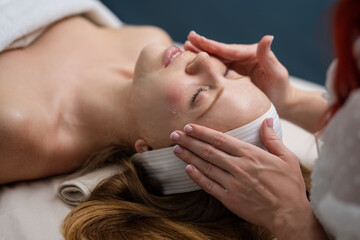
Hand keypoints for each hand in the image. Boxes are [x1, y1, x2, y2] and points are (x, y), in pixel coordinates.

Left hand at [170, 120, 320, 238]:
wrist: (289, 214)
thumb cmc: (289, 185)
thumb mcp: (287, 158)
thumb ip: (272, 139)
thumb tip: (266, 120)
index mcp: (251, 155)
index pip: (220, 139)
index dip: (202, 133)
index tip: (189, 127)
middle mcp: (239, 167)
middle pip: (208, 151)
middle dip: (189, 141)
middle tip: (174, 135)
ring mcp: (233, 184)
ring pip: (205, 167)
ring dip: (189, 157)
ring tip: (176, 148)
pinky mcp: (230, 199)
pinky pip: (209, 186)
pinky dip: (197, 177)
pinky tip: (187, 169)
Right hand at [185, 31, 295, 115]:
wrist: (281, 104)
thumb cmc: (281, 89)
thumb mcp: (277, 73)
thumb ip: (268, 56)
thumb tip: (267, 37)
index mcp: (250, 54)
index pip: (228, 50)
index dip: (212, 45)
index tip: (197, 39)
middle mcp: (241, 58)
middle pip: (218, 52)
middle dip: (202, 46)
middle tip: (187, 40)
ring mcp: (235, 67)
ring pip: (215, 60)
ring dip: (200, 54)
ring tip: (185, 48)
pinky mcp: (232, 77)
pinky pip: (216, 70)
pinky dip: (205, 66)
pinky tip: (194, 64)